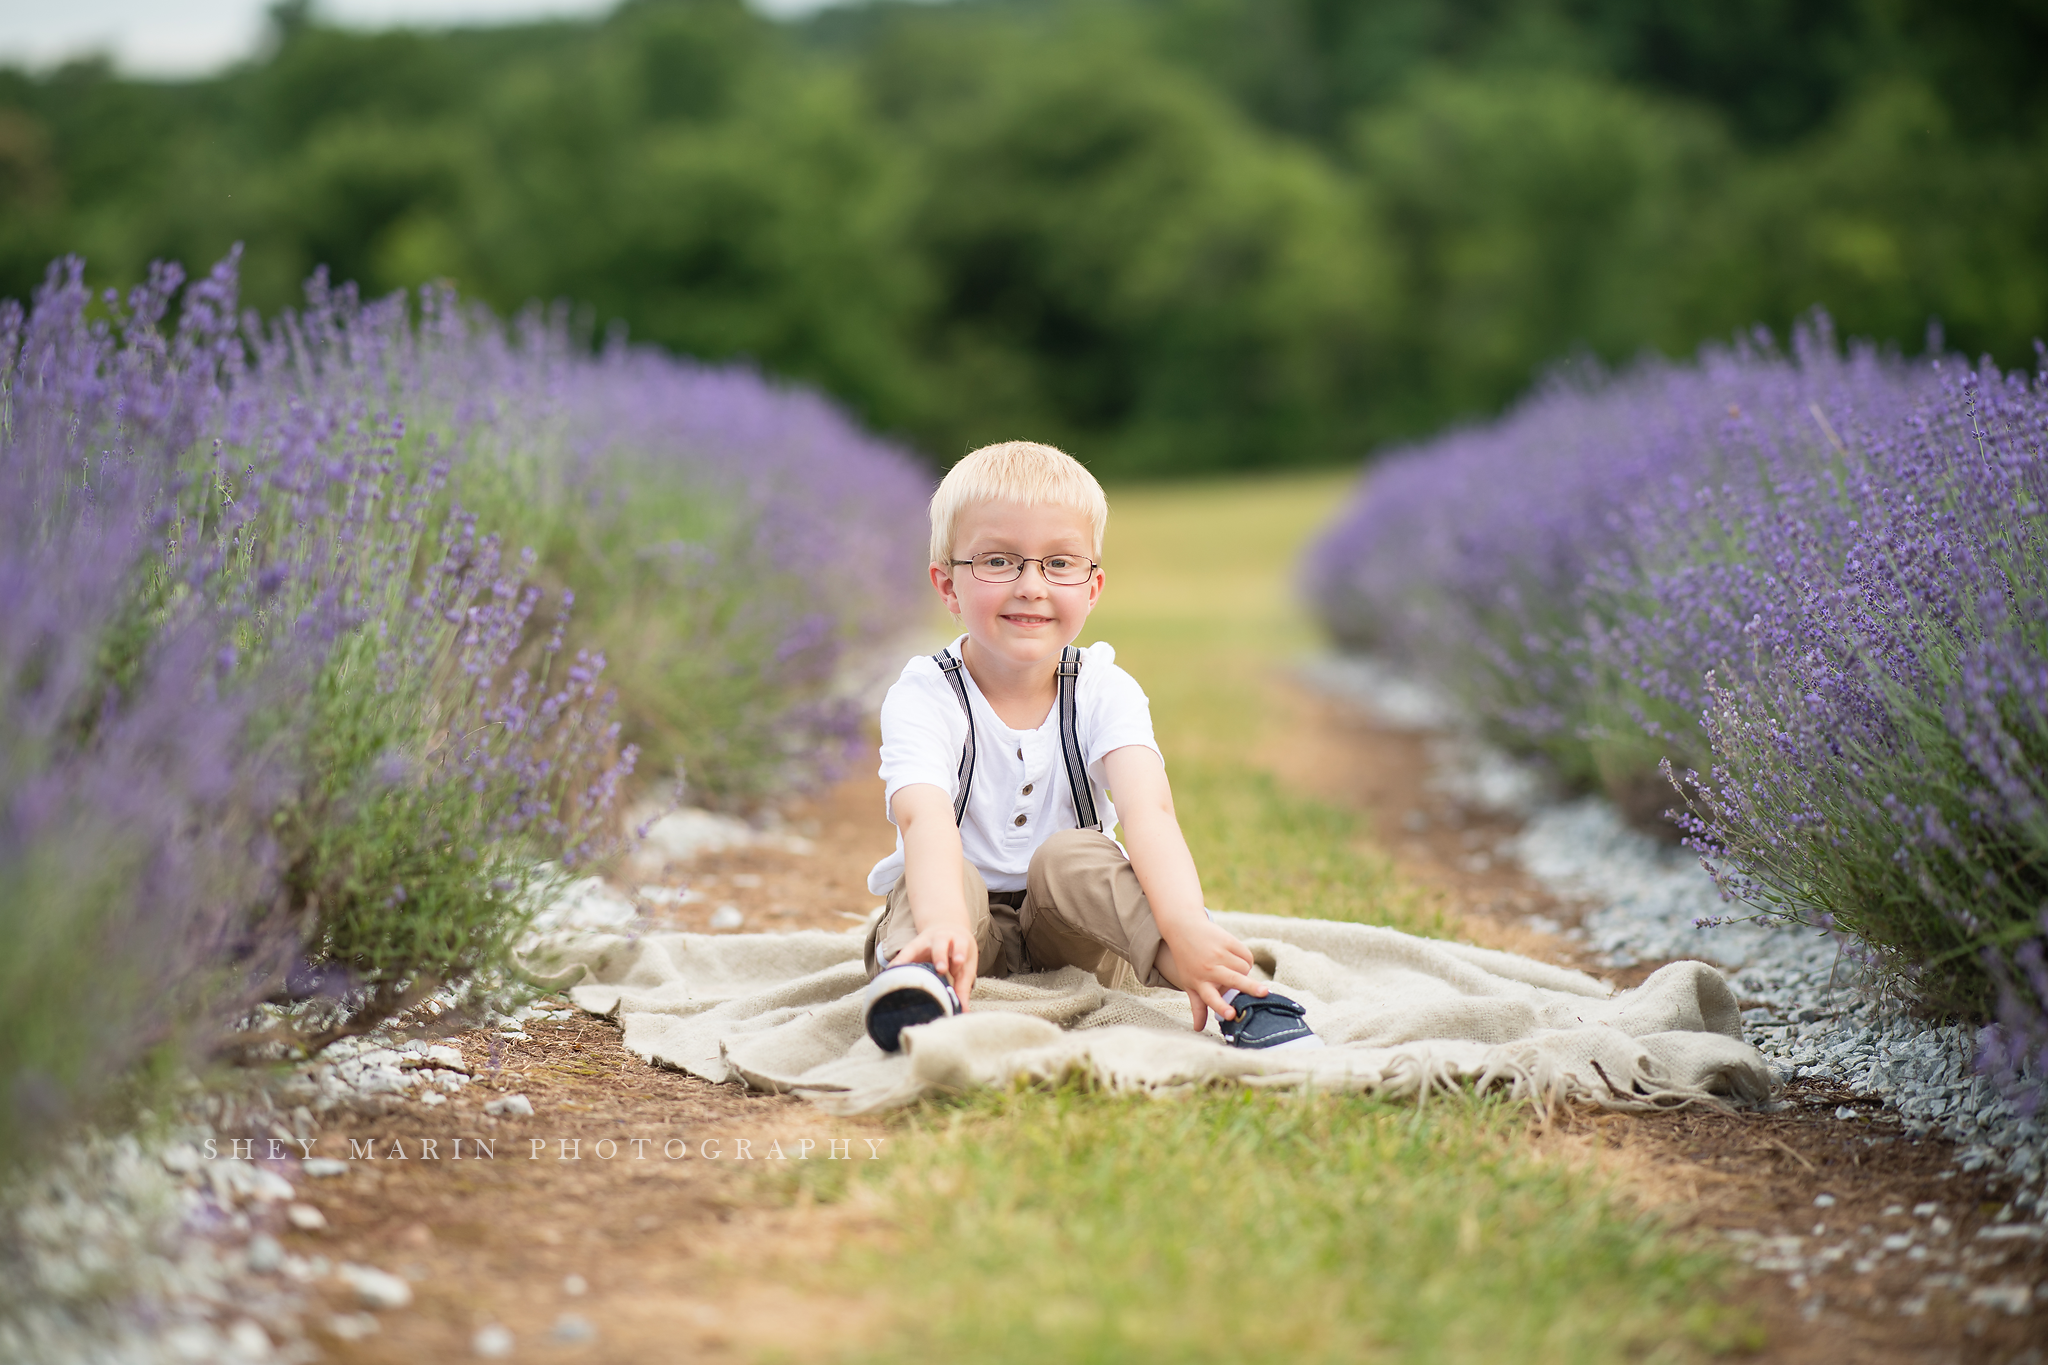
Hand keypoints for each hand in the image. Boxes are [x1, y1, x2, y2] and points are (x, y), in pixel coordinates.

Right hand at [889, 923, 978, 1008]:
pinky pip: (902, 956)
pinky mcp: (911, 948)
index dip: (959, 953)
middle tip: (941, 969)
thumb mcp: (965, 965)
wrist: (946, 928)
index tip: (959, 962)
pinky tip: (888, 974)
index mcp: (957, 941)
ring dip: (908, 959)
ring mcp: (923, 942)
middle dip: (939, 956)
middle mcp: (940, 938)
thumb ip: (963, 987)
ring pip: (915, 948)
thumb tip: (964, 1012)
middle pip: (940, 945)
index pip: (959, 946)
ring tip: (899, 970)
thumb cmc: (957, 952)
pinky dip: (896, 964)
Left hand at [1154, 916, 1263, 1030]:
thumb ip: (1198, 1006)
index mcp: (1200, 982)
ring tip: (1233, 971)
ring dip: (1244, 973)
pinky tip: (1235, 958)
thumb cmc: (1188, 961)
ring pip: (1244, 968)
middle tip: (1264, 993)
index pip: (1211, 999)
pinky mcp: (1227, 941)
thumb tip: (1199, 1029)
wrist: (1184, 929)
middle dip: (1250, 987)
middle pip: (1233, 980)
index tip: (1232, 1015)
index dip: (1222, 1007)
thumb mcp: (1189, 983)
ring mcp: (1219, 954)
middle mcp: (1209, 969)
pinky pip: (1246, 955)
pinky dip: (1245, 960)